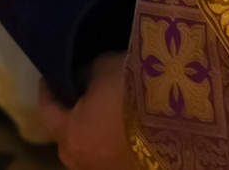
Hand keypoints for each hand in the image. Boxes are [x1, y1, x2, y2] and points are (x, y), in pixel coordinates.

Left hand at [41, 54, 129, 169]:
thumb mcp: (102, 68)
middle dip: (69, 119)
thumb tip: (80, 80)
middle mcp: (85, 163)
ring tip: (102, 114)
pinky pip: (114, 157)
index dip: (47, 91)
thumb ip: (84, 75)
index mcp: (70, 137)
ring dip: (93, 135)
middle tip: (75, 97)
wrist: (180, 116)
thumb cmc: (131, 89)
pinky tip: (123, 129)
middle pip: (68, 139)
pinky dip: (113, 144)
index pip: (48, 112)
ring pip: (92, 153)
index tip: (48, 77)